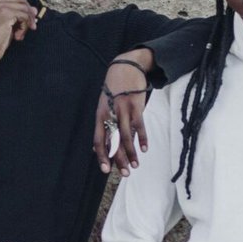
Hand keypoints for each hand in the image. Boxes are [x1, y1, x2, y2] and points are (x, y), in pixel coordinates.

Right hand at [0, 0, 39, 81]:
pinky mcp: (5, 14)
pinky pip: (24, 16)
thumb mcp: (7, 24)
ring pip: (24, 8)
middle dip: (29, 12)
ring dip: (27, 23)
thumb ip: (18, 14)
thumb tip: (34, 9)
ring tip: (21, 34)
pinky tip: (18, 36)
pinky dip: (24, 27)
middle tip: (32, 25)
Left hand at [96, 49, 156, 174]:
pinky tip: (144, 149)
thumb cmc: (113, 90)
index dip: (101, 156)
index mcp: (100, 116)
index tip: (105, 170)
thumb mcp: (103, 106)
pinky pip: (139, 126)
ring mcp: (123, 110)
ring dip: (131, 153)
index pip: (98, 140)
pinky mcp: (136, 106)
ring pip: (126, 136)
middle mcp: (110, 114)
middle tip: (124, 174)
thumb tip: (98, 148)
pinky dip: (142, 138)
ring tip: (136, 165)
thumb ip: (103, 126)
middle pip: (113, 141)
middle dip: (119, 159)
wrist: (124, 68)